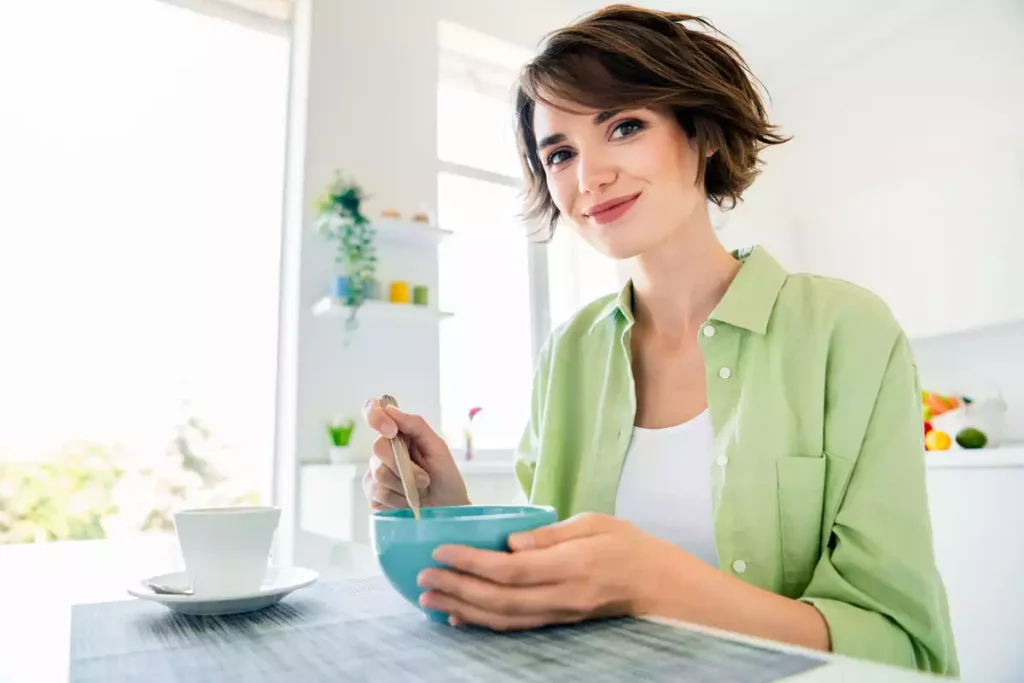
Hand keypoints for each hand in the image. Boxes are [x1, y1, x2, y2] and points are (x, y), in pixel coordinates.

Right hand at [362, 399, 469, 510]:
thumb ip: (415, 425)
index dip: (376, 417)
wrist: (447, 509)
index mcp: (398, 434)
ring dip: (405, 485)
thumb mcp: (438, 447)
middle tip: (424, 477)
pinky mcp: (373, 495)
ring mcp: (375, 473)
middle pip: (378, 448)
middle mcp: (383, 451)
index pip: (373, 412)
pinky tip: (407, 501)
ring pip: (378, 474)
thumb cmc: (445, 477)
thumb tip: (390, 409)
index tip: (392, 431)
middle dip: (405, 466)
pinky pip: (377, 494)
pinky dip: (398, 500)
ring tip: (419, 490)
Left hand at [416, 512, 690, 630]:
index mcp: (573, 564)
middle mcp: (564, 595)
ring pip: (503, 618)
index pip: (513, 568)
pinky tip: (459, 618)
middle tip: (423, 579)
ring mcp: (561, 614)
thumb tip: (510, 542)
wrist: (659, 585)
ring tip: (429, 600)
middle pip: (500, 598)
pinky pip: (515, 627)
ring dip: (462, 610)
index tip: (441, 552)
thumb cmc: (629, 545)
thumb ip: (552, 533)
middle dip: (457, 589)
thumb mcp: (596, 522)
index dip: (473, 563)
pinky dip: (483, 624)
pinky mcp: (559, 622)